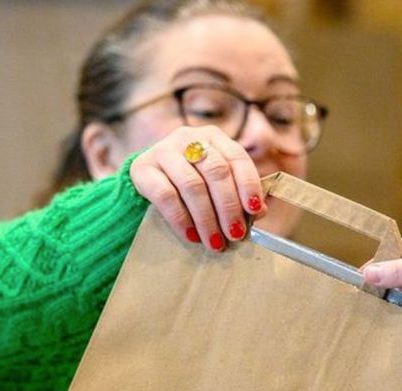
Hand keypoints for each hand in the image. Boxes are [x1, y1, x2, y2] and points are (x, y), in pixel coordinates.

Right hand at [129, 126, 266, 251]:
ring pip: (192, 185)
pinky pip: (165, 196)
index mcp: (215, 137)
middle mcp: (189, 138)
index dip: (248, 184)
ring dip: (207, 219)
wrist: (150, 179)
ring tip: (215, 243)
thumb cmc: (194, 182)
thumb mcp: (217, 184)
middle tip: (235, 235)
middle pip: (216, 171)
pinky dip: (181, 219)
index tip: (254, 210)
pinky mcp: (142, 168)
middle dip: (228, 207)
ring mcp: (163, 150)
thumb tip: (259, 212)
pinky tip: (191, 236)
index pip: (237, 158)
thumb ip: (239, 194)